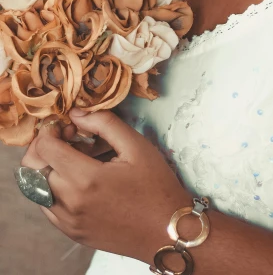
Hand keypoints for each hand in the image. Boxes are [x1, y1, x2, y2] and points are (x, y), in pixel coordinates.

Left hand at [21, 109, 190, 262]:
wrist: (166, 230)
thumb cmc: (156, 186)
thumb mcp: (136, 145)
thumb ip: (104, 123)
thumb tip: (77, 113)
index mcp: (86, 179)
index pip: (44, 148)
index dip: (51, 130)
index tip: (68, 126)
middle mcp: (70, 202)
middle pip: (32, 168)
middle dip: (44, 146)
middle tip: (67, 139)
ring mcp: (68, 221)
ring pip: (35, 188)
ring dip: (47, 168)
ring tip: (74, 160)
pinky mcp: (71, 232)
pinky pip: (47, 206)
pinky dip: (52, 188)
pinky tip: (77, 180)